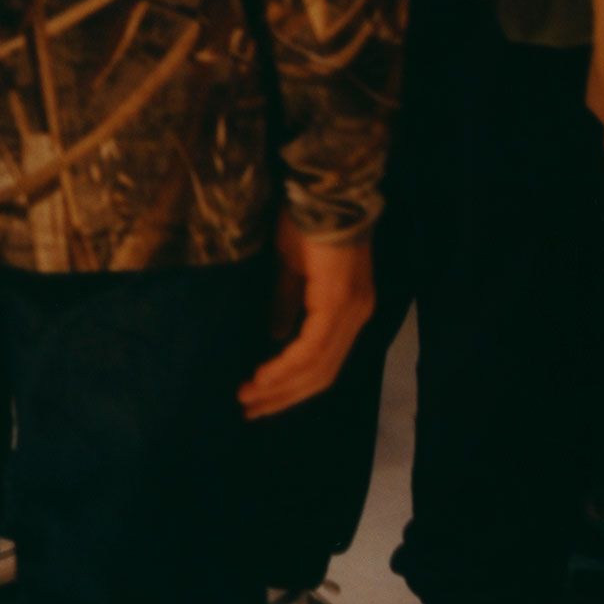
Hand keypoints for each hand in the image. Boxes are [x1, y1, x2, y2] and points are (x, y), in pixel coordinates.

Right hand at [239, 224, 373, 419]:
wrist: (321, 192)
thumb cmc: (305, 222)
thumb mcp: (292, 269)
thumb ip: (287, 303)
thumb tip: (274, 338)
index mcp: (347, 309)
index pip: (323, 362)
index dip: (291, 385)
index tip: (258, 398)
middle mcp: (355, 317)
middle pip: (322, 374)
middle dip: (283, 397)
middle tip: (249, 411)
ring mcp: (350, 312)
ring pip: (317, 367)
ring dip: (280, 387)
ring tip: (247, 398)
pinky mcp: (337, 304)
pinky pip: (312, 348)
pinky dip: (286, 366)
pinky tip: (263, 377)